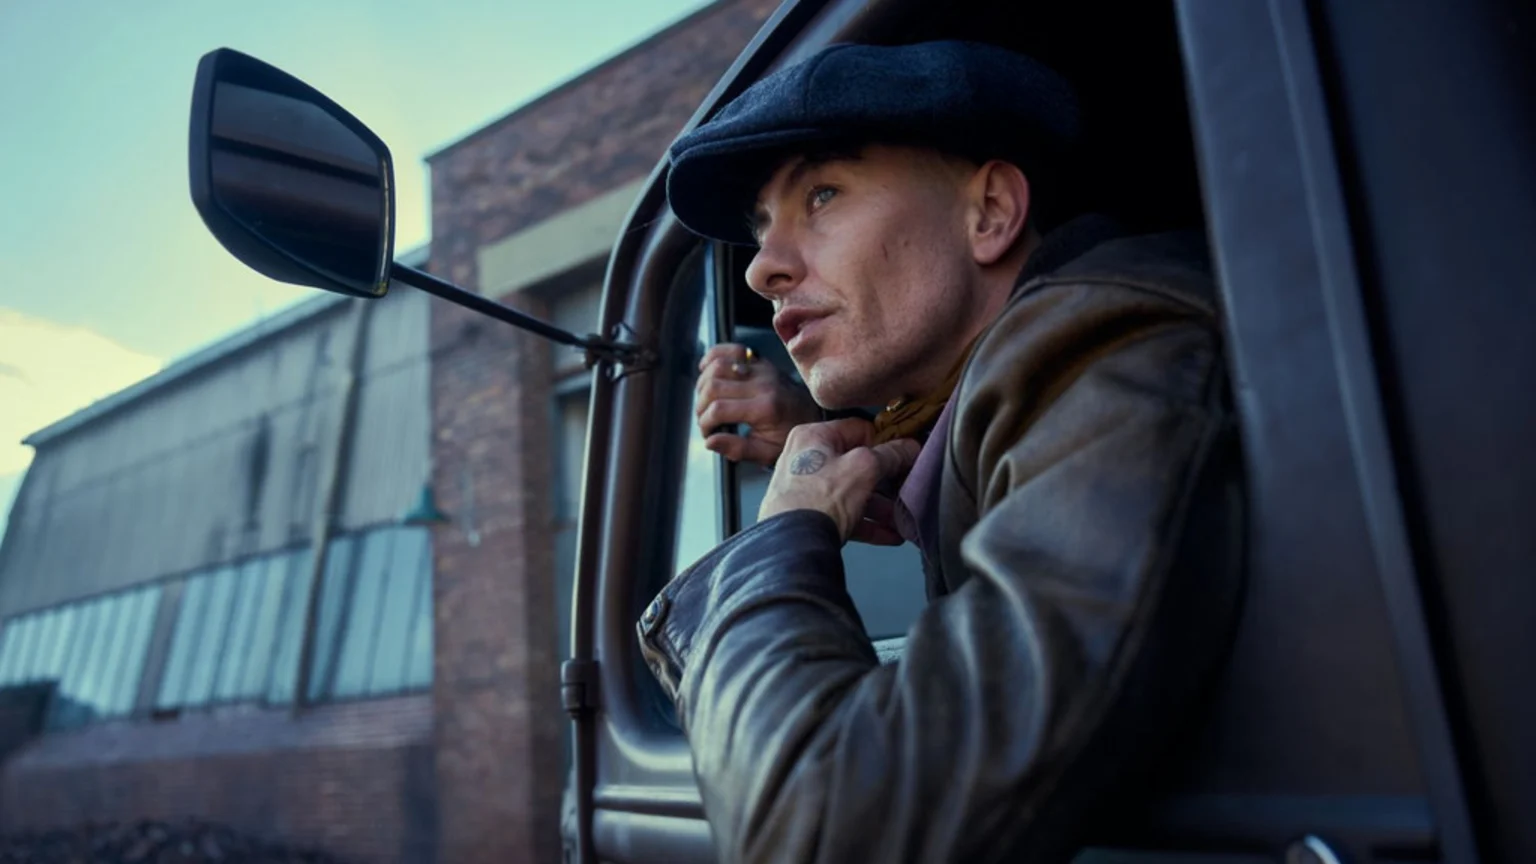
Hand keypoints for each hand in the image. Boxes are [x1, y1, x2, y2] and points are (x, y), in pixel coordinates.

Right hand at [696, 343, 820, 465]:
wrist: (811, 416)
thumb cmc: (788, 436)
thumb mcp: (766, 453)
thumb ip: (737, 449)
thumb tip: (710, 441)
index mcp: (765, 408)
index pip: (719, 409)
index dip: (705, 423)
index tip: (708, 434)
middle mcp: (763, 384)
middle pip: (713, 386)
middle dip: (700, 406)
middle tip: (705, 420)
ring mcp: (762, 369)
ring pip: (717, 366)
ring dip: (703, 384)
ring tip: (706, 402)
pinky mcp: (761, 361)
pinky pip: (731, 349)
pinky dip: (714, 356)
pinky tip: (707, 371)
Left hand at [758, 418, 920, 543]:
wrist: (791, 546)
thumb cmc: (820, 499)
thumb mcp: (864, 469)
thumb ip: (890, 455)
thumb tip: (910, 447)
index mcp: (813, 436)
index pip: (858, 429)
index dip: (884, 442)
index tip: (904, 456)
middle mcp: (805, 459)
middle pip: (856, 463)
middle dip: (885, 480)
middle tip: (906, 488)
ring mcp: (805, 489)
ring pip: (852, 492)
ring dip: (881, 506)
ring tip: (903, 519)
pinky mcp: (808, 516)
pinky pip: (844, 514)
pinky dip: (867, 523)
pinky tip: (891, 535)